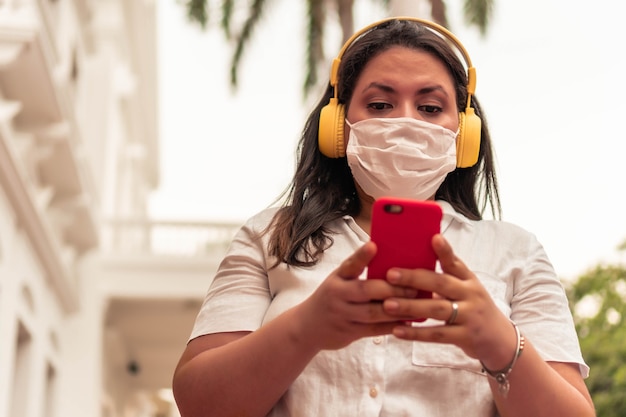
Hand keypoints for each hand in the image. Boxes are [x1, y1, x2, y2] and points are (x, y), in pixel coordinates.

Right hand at [292, 242, 418, 350]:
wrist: (307, 327)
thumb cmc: (331, 297)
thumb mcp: (338, 280)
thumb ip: (357, 270)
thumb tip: (383, 253)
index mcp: (337, 278)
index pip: (350, 265)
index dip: (362, 256)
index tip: (374, 246)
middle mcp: (338, 295)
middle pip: (366, 290)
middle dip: (392, 289)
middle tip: (415, 286)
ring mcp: (343, 315)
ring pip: (373, 313)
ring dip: (398, 309)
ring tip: (418, 304)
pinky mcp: (349, 332)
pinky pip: (375, 330)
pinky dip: (393, 326)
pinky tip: (409, 322)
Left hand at [381, 234, 517, 365]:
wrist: (500, 341)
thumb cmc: (474, 310)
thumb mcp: (466, 291)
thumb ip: (445, 280)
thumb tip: (411, 268)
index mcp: (468, 280)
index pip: (455, 262)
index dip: (444, 250)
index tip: (433, 238)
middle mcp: (471, 295)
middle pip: (441, 283)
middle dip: (414, 278)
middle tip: (390, 274)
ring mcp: (470, 316)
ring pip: (437, 309)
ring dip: (410, 306)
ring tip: (387, 304)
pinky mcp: (465, 337)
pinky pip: (437, 335)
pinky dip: (416, 333)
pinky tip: (397, 331)